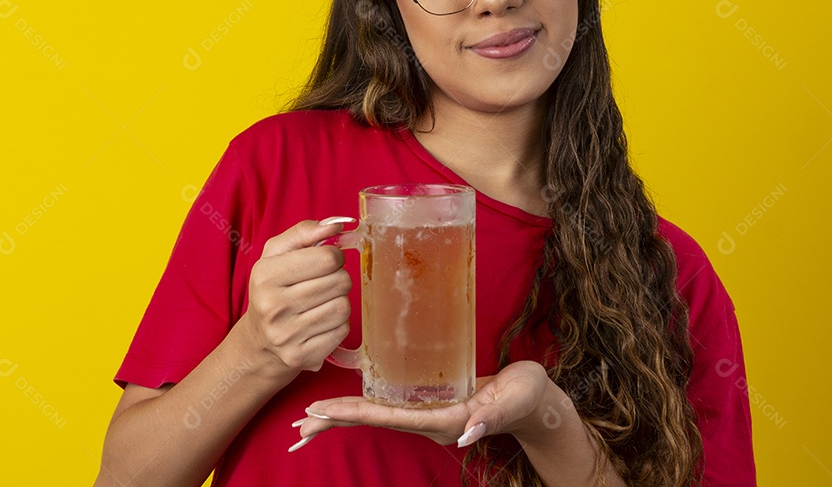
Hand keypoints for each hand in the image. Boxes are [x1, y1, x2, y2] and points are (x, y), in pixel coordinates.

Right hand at [238, 218, 355, 378]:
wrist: (259, 343)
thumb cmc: (272, 290)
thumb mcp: (276, 255)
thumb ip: (304, 232)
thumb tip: (337, 224)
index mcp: (265, 276)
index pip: (327, 257)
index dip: (334, 256)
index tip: (327, 261)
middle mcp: (273, 307)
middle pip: (340, 281)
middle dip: (338, 278)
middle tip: (324, 283)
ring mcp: (287, 335)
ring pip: (344, 307)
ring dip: (339, 301)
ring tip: (322, 303)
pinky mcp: (302, 356)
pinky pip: (342, 331)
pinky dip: (338, 325)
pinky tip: (321, 323)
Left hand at [287, 360, 550, 451]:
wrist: (534, 404)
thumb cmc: (526, 397)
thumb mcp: (513, 400)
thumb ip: (491, 417)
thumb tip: (466, 433)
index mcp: (442, 421)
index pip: (387, 417)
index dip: (351, 412)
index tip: (318, 410)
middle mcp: (428, 422)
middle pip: (372, 421)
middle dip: (334, 421)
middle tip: (297, 424)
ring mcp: (427, 415)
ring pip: (375, 415)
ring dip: (342, 416)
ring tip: (308, 418)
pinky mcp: (429, 404)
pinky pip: (387, 406)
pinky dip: (361, 405)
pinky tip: (346, 402)